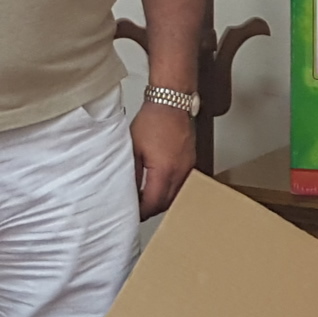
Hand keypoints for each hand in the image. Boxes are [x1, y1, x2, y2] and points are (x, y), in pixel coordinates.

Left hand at [132, 100, 195, 218]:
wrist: (171, 103)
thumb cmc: (153, 120)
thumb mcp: (133, 149)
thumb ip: (131, 173)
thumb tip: (127, 190)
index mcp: (164, 171)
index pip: (153, 204)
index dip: (141, 212)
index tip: (133, 213)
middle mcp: (180, 172)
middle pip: (166, 203)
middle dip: (151, 209)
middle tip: (138, 208)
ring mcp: (188, 167)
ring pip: (176, 195)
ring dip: (162, 200)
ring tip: (148, 197)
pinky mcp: (191, 162)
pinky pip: (182, 184)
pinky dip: (171, 189)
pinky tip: (160, 185)